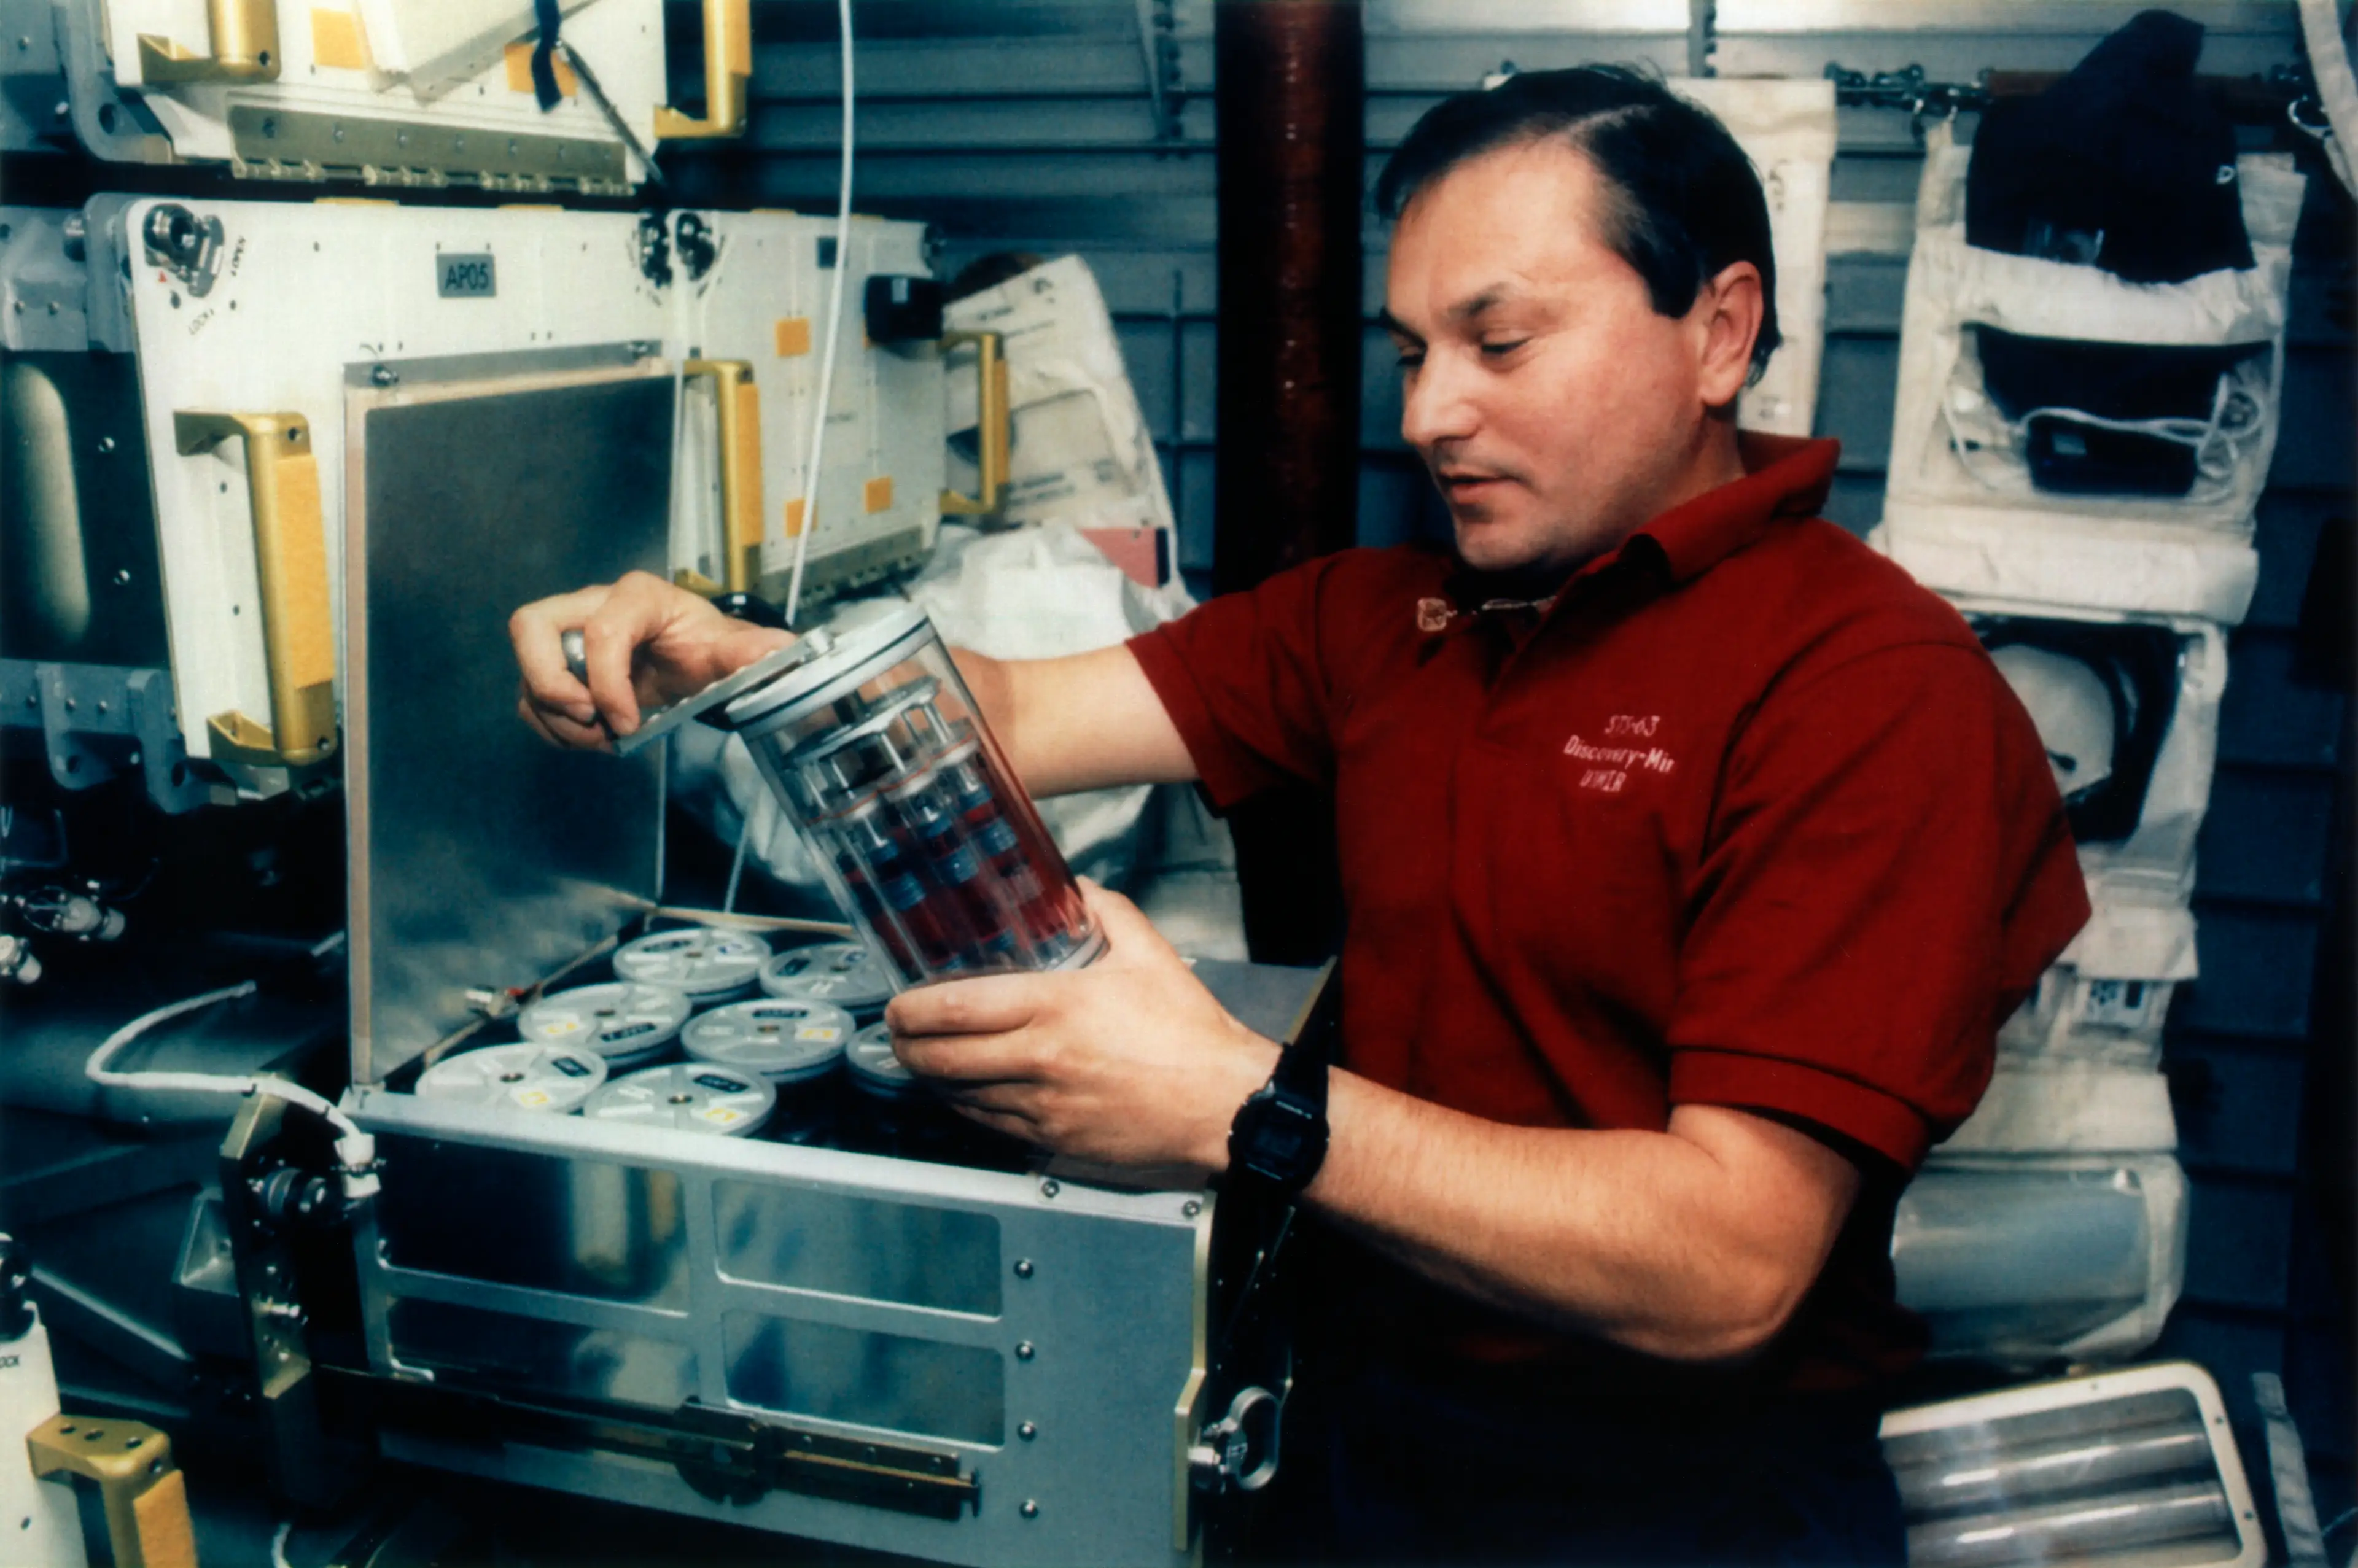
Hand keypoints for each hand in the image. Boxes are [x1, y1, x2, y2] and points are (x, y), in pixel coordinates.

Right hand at [509, 570, 792, 749]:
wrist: (694, 659)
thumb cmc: (706, 647)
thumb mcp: (729, 651)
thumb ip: (749, 653)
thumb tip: (781, 651)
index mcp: (636, 597)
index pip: (601, 631)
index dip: (607, 683)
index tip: (629, 725)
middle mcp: (591, 606)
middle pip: (530, 625)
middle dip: (550, 682)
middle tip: (590, 719)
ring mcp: (567, 637)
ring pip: (527, 670)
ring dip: (556, 717)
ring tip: (601, 737)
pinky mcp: (556, 667)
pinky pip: (529, 697)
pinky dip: (551, 727)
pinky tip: (591, 737)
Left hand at [885, 882, 1280, 1171]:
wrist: (1224, 1106)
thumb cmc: (1190, 1036)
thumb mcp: (1151, 956)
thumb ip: (1110, 913)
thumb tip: (1080, 889)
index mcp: (1056, 1008)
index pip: (955, 1009)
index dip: (911, 1009)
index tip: (897, 1004)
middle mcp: (1040, 1060)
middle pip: (942, 1059)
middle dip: (905, 1047)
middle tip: (896, 1034)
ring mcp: (1043, 1107)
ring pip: (960, 1097)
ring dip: (932, 1080)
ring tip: (924, 1062)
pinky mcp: (1055, 1142)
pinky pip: (992, 1125)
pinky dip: (968, 1108)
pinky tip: (967, 1094)